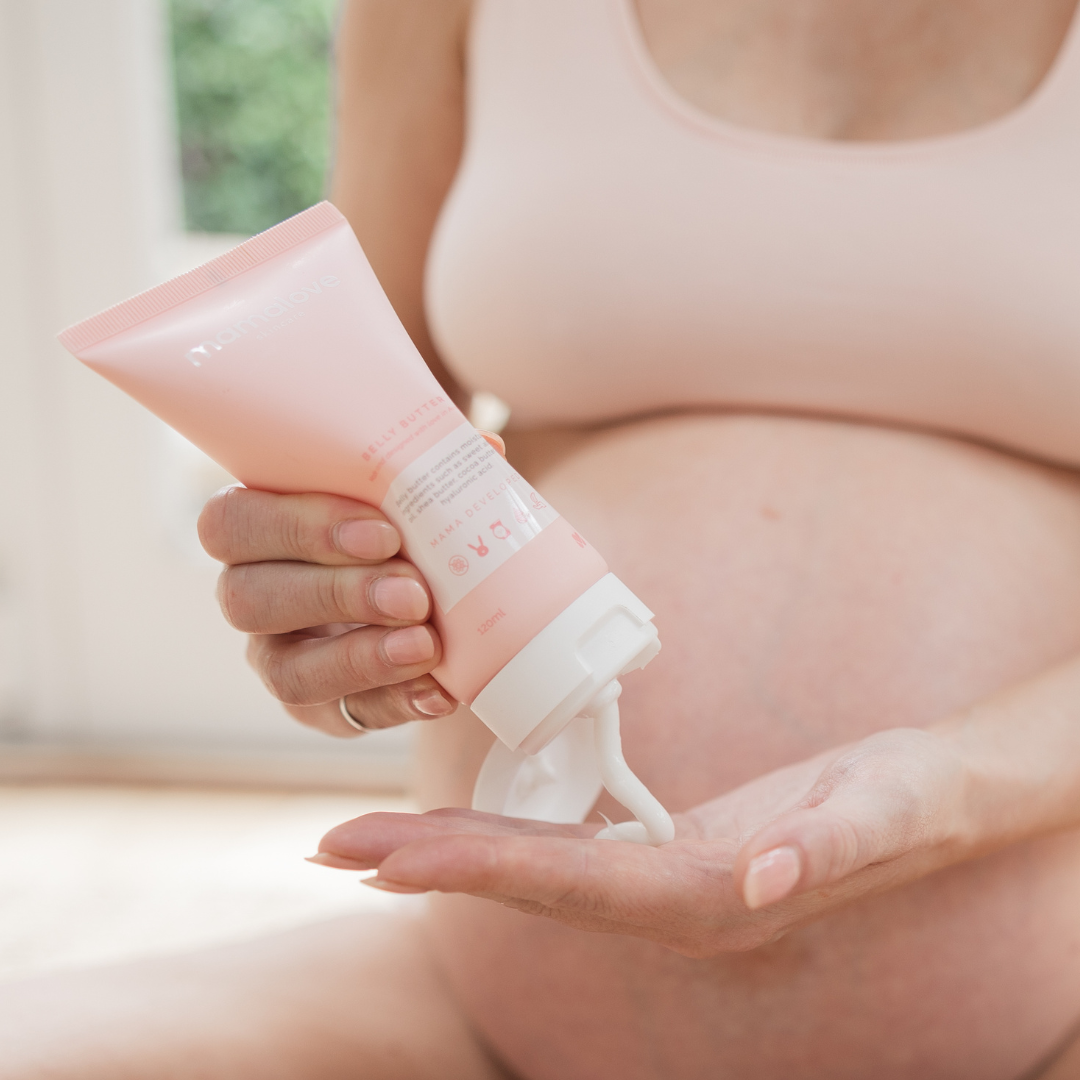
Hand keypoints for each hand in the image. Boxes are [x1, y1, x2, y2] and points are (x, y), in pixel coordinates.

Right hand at [198, 486, 453, 735]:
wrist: (425, 596)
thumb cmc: (399, 525)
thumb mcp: (409, 490)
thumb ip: (432, 467)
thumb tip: (485, 448)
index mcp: (257, 526)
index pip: (232, 524)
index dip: (298, 527)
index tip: (382, 530)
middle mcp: (251, 593)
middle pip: (248, 598)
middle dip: (336, 593)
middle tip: (414, 591)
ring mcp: (278, 657)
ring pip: (286, 671)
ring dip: (361, 657)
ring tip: (427, 644)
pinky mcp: (319, 709)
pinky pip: (344, 717)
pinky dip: (397, 704)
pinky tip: (442, 690)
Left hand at [310, 727, 970, 954]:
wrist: (923, 801)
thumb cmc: (904, 803)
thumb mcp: (878, 812)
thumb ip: (819, 850)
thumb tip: (757, 879)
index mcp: (704, 898)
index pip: (569, 885)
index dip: (478, 869)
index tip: (391, 856)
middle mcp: (668, 904)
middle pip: (528, 885)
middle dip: (430, 865)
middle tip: (333, 846)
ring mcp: (661, 884)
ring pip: (535, 871)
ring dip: (449, 855)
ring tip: (368, 841)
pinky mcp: (662, 854)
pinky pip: (565, 848)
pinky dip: (501, 840)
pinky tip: (458, 832)